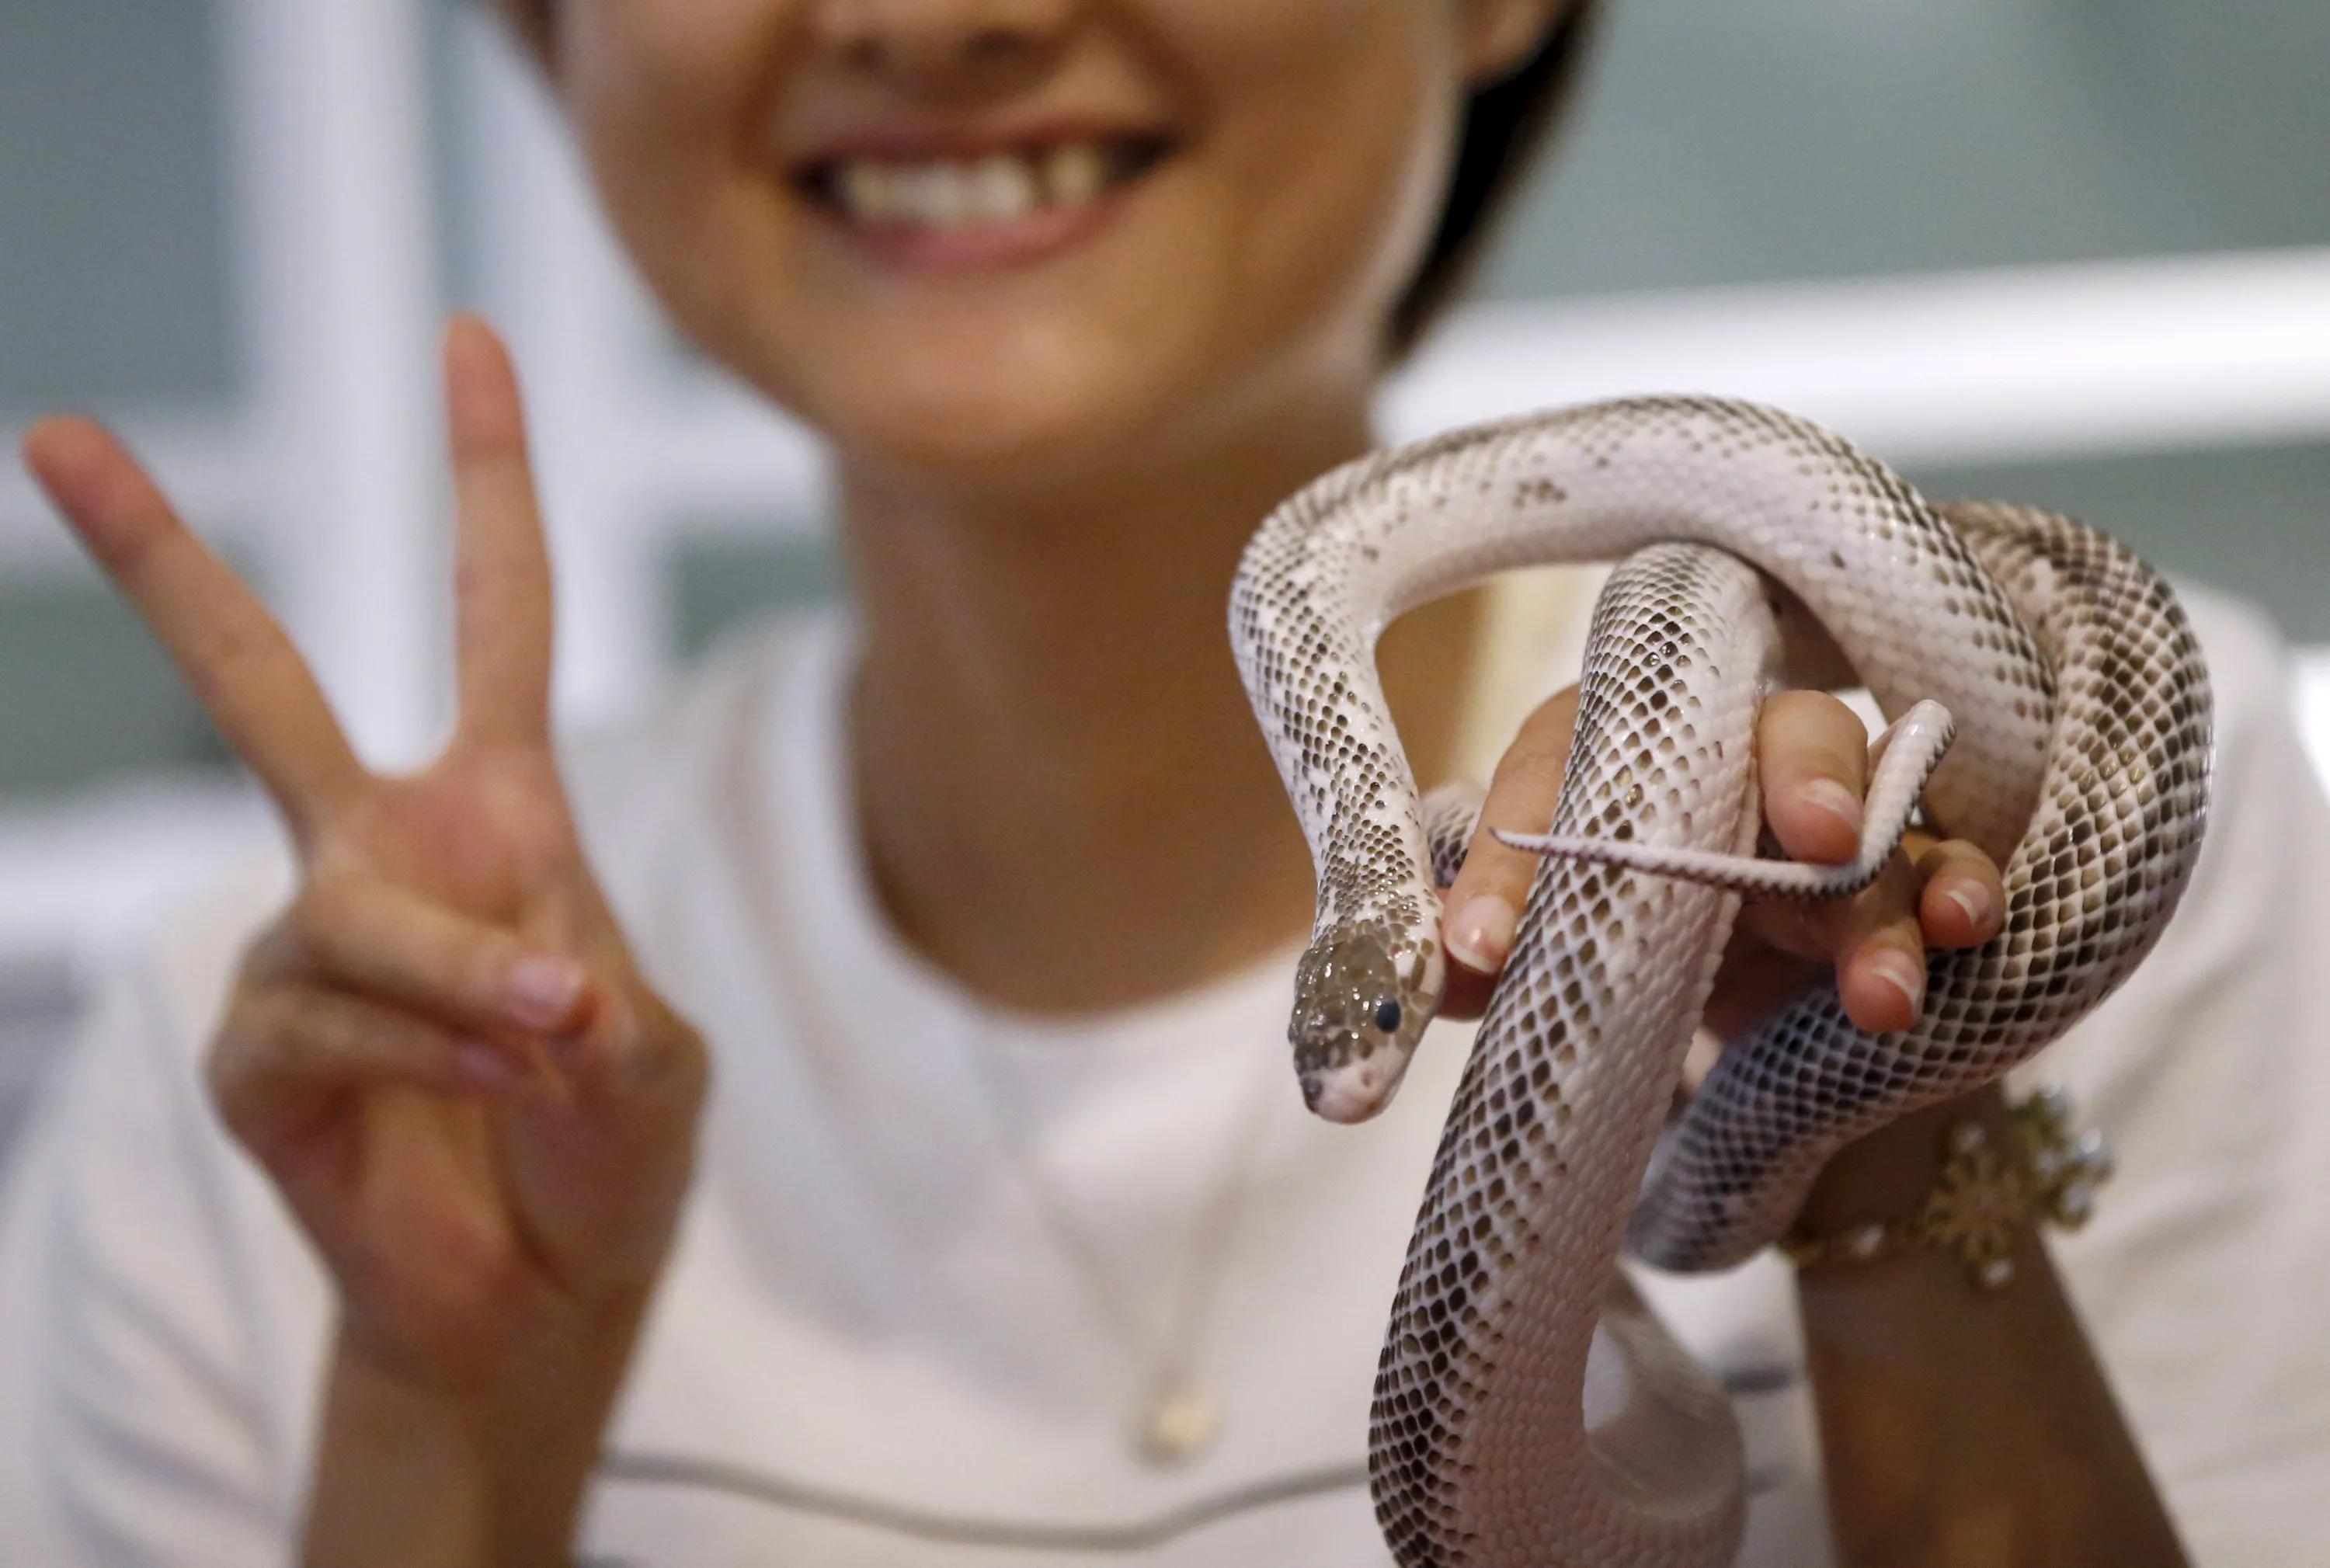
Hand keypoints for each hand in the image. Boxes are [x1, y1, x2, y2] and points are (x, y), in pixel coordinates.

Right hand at [21, 318, 705, 1400]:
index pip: (493, 613)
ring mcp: (301, 946)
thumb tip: (511, 984)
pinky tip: (496, 1091)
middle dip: (159, 563)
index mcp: (497, 809)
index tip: (470, 338)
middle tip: (55, 434)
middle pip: (257, 679)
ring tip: (553, 1046)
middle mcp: (380, 849)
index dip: (486, 478)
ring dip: (466, 984)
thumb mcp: (652, 1054)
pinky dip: (426, 1050)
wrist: (548, 1286)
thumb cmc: (610, 1147)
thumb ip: (592, 997)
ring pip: (353, 912)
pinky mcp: (252, 1053)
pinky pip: (323, 1014)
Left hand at [1434, 685, 2006, 1037]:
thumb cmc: (1591, 912)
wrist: (1686, 969)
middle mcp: (1721, 748)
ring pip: (1875, 810)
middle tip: (1811, 839)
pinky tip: (1968, 929)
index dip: (1514, 850)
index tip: (1484, 948)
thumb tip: (1429, 968)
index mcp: (1598, 746)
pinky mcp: (1897, 873)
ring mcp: (1823, 805)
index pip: (1555, 764)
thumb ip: (1467, 946)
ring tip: (1881, 991)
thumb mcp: (1515, 937)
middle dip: (1800, 773)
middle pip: (1771, 727)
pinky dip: (1963, 887)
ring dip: (1887, 893)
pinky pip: (1943, 860)